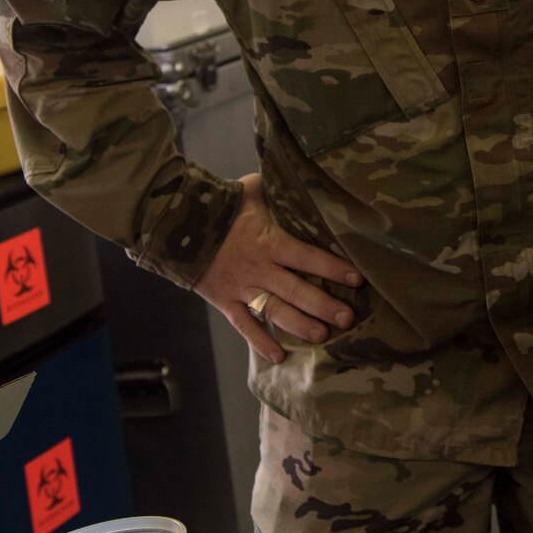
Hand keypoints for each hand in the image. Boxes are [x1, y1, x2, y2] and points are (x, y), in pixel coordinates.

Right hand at [194, 172, 363, 362]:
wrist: (175, 224)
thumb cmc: (222, 204)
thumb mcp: (253, 190)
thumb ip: (279, 188)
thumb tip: (306, 175)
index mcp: (268, 241)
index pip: (307, 256)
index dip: (333, 267)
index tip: (357, 278)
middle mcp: (258, 268)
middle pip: (296, 290)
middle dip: (324, 305)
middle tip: (348, 318)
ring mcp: (241, 288)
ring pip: (274, 311)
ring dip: (299, 325)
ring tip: (322, 336)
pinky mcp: (224, 301)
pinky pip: (243, 325)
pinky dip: (259, 342)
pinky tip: (278, 357)